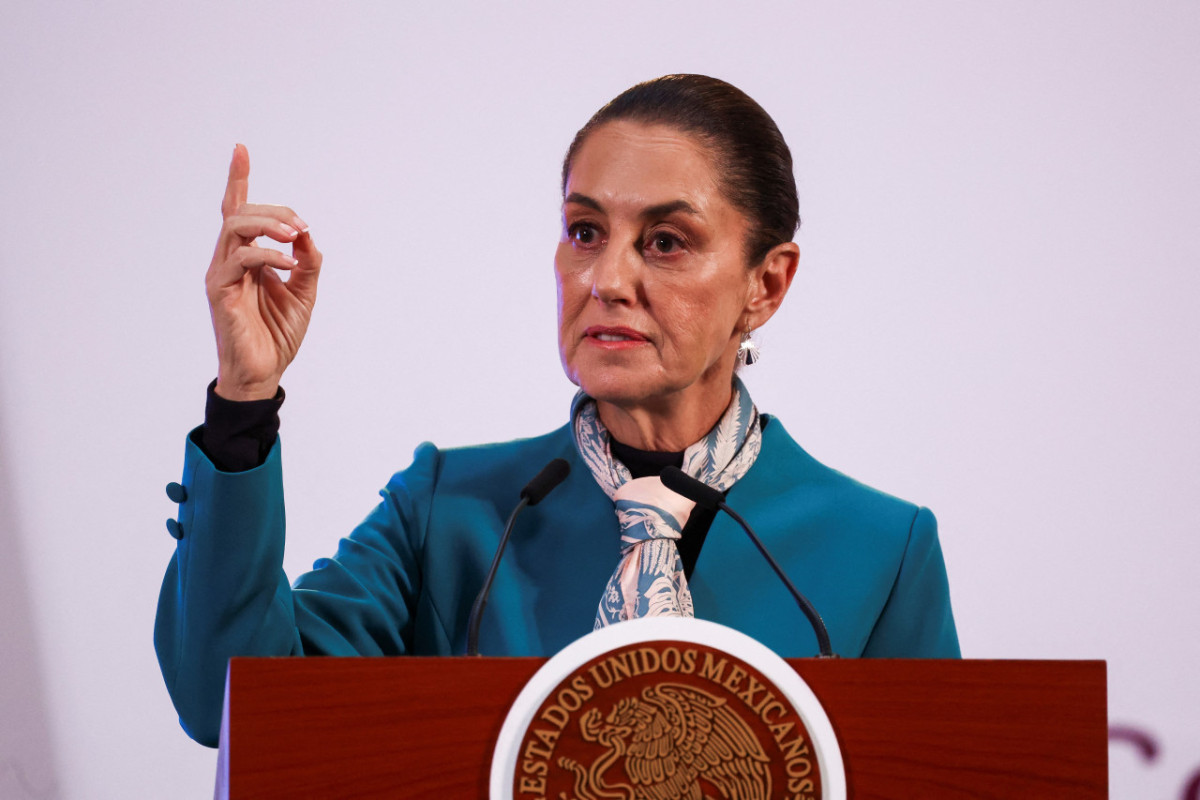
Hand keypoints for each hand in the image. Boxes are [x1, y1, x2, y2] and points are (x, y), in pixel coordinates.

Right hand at [205, 144, 321, 400]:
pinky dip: (267, 255)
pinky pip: (240, 260)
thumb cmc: (278, 334)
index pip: (237, 211)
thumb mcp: (304, 292)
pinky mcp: (221, 292)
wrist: (265, 372)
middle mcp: (228, 261)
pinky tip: (288, 265)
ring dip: (268, 224)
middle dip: (273, 210)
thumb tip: (306, 234)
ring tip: (294, 234)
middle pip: (240, 214)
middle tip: (300, 225)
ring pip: (235, 228)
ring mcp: (222, 275)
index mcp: (246, 258)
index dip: (238, 179)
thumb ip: (307, 261)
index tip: (240, 148)